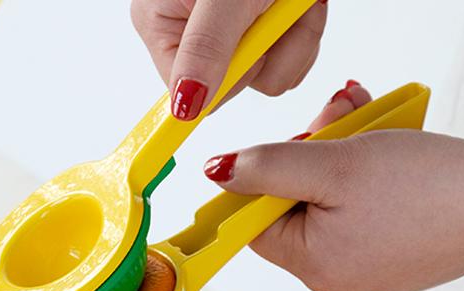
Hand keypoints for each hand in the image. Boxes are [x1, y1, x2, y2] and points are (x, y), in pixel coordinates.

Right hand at [131, 0, 327, 119]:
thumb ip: (205, 47)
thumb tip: (184, 107)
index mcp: (160, 24)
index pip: (191, 94)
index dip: (230, 77)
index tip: (251, 43)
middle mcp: (190, 35)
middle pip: (236, 86)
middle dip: (271, 50)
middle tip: (279, 6)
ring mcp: (228, 35)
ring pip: (269, 75)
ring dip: (295, 37)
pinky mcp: (258, 30)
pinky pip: (288, 59)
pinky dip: (303, 29)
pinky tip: (299, 1)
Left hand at [203, 86, 463, 290]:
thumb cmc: (427, 185)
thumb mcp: (333, 163)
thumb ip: (267, 167)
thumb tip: (219, 173)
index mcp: (313, 268)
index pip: (256, 225)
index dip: (263, 180)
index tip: (281, 149)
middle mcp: (334, 284)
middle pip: (295, 214)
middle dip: (310, 160)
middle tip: (337, 121)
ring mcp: (365, 278)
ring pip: (328, 211)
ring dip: (339, 165)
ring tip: (368, 132)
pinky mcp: (392, 265)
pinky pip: (358, 222)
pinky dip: (363, 187)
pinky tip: (386, 160)